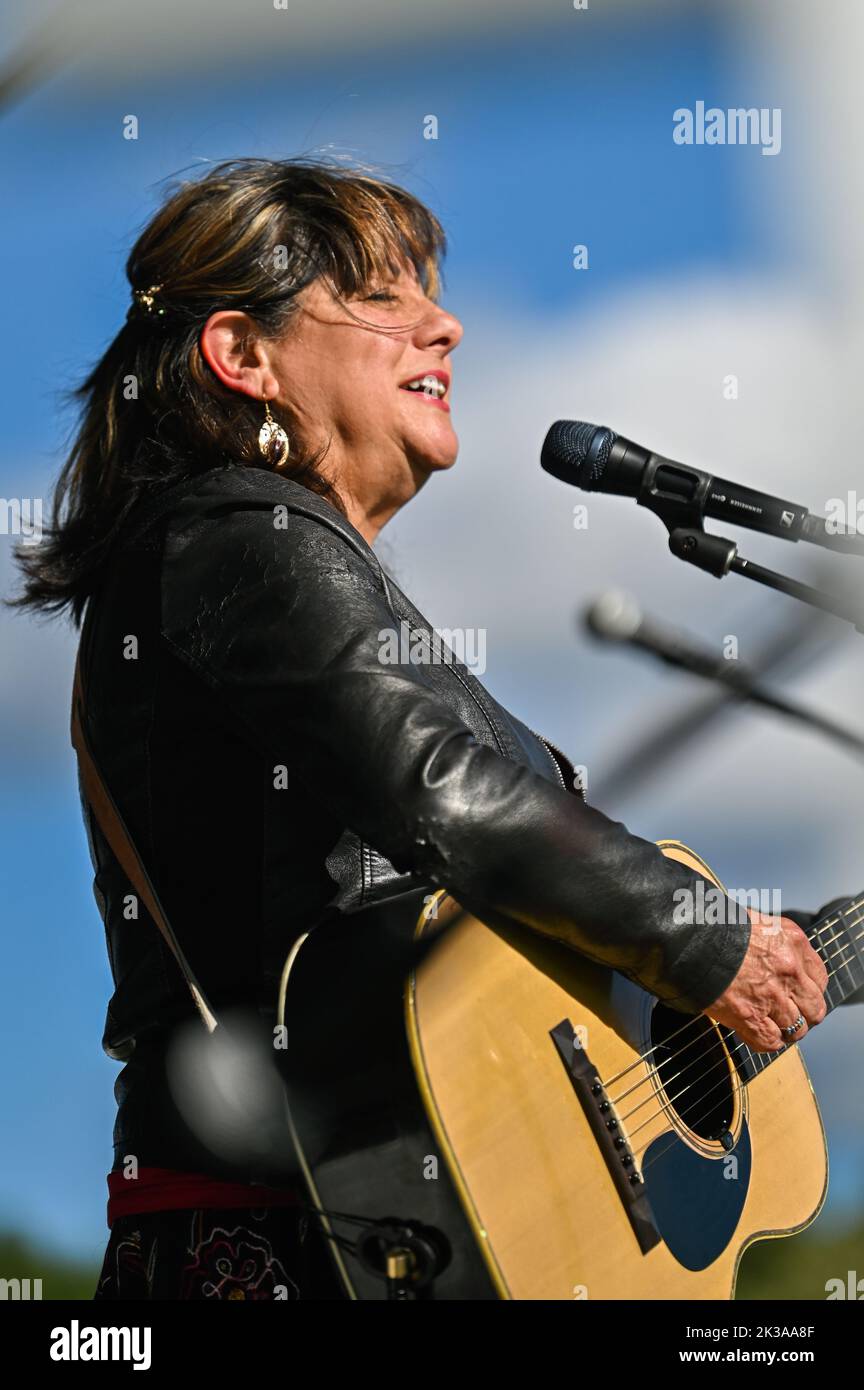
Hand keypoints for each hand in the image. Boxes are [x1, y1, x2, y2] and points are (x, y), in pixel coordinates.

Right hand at [703, 910, 828, 1051]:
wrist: (691, 937)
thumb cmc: (715, 925)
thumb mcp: (755, 922)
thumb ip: (771, 941)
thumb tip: (768, 954)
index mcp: (792, 942)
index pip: (819, 978)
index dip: (808, 991)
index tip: (797, 995)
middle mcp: (790, 970)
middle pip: (814, 1009)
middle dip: (803, 1015)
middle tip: (787, 1015)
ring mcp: (773, 996)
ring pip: (796, 1029)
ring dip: (783, 1031)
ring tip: (770, 1027)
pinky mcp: (751, 1016)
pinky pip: (770, 1042)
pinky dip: (764, 1042)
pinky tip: (753, 1034)